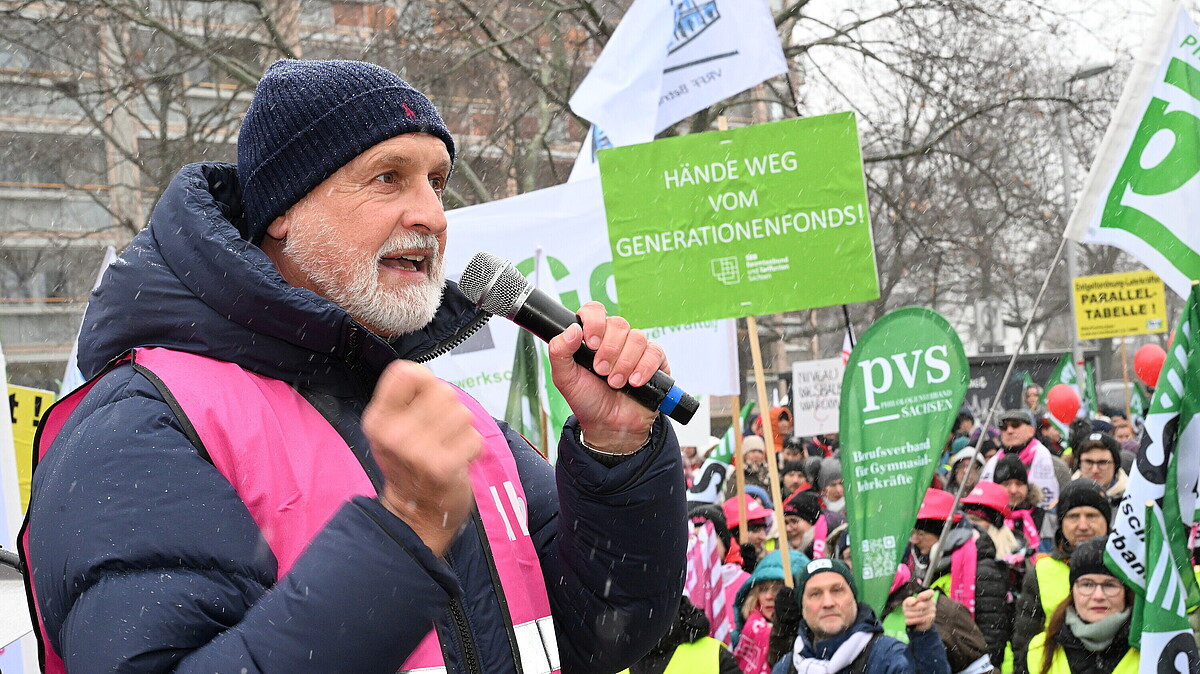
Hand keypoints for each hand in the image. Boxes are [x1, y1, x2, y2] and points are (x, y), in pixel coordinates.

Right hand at [363, 361, 481, 556]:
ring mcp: (418, 452)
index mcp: (378, 419)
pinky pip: (474, 438)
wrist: (415, 514)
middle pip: (443, 391)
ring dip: (461, 430)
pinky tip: (456, 461)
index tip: (422, 402)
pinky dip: (472, 449)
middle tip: (437, 434)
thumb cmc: (408, 462)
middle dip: (448, 409)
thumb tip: (422, 371)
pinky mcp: (444, 467)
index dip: (424, 381)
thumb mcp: (390, 426)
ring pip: (462, 414)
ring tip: (446, 447)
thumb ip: (403, 395)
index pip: (407, 372)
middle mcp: (393, 434)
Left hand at [547, 301, 666, 453]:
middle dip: (609, 350)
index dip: (594, 322)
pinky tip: (634, 382)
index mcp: (592, 337)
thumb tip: (572, 329)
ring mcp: (635, 349)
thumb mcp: (564, 378)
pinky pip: (654, 352)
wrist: (609, 426)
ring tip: (616, 383)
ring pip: (637, 338)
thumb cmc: (587, 400)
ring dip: (624, 363)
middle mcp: (615, 339)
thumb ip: (559, 352)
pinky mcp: (654, 361)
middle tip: (601, 372)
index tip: (590, 343)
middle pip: (618, 324)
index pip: (595, 311)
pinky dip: (643, 368)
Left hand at [902, 589, 936, 631]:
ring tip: (906, 615)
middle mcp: (932, 603)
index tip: (918, 598)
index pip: (930, 593)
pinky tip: (908, 621)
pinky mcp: (930, 619)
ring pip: (920, 613)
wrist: (915, 621)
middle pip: (921, 605)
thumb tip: (912, 602)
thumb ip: (909, 600)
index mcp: (927, 596)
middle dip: (911, 609)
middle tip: (905, 611)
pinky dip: (913, 620)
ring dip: (910, 615)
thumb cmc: (911, 608)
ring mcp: (932, 611)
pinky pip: (921, 620)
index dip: (924, 595)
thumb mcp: (907, 603)